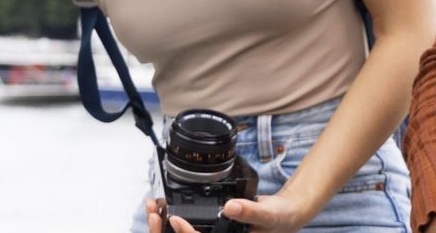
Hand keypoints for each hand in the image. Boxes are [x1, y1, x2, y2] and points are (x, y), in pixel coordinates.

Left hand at [146, 192, 315, 232]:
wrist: (284, 215)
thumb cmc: (280, 218)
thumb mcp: (268, 213)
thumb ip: (251, 211)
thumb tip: (231, 207)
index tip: (175, 218)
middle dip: (162, 230)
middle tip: (152, 210)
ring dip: (162, 225)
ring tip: (152, 205)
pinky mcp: (211, 231)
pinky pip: (187, 230)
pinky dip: (172, 219)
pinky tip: (163, 206)